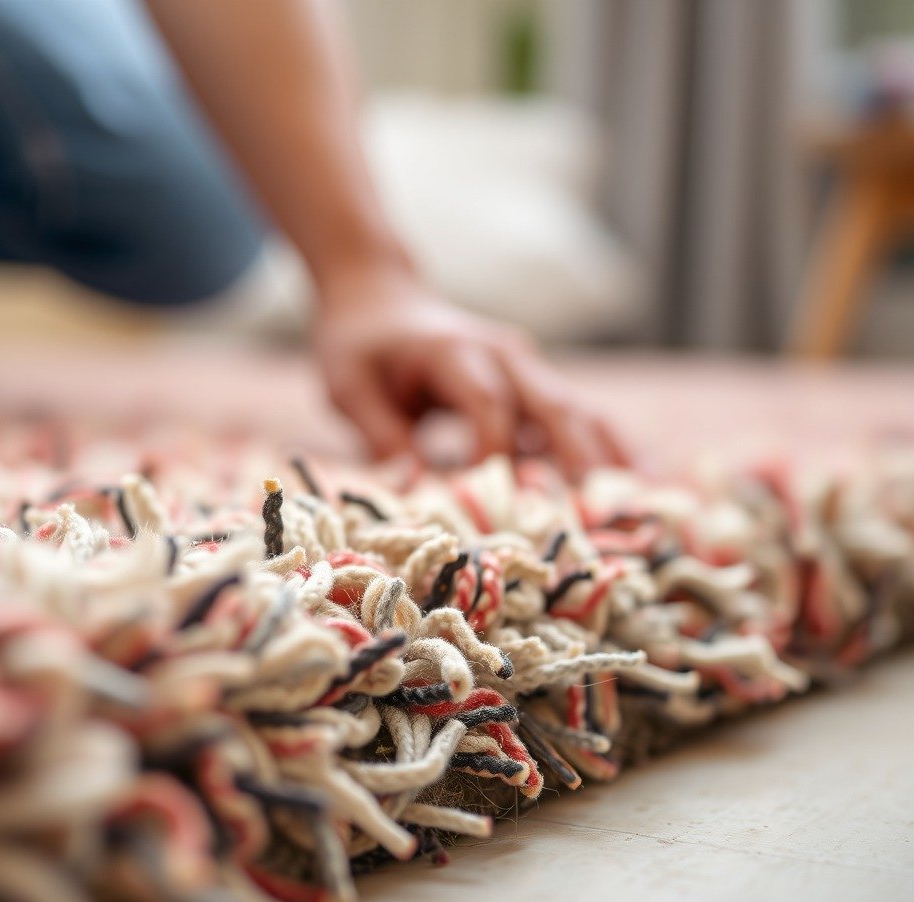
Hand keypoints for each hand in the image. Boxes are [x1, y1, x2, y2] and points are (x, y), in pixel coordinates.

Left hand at [312, 264, 630, 476]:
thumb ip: (377, 434)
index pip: (487, 401)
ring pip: (580, 410)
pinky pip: (579, 416)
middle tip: (602, 511)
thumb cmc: (360, 346)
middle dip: (577, 459)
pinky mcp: (535, 385)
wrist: (381, 296)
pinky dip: (609, 448)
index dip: (492, 450)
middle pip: (552, 404)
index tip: (492, 499)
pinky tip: (643, 483)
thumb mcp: (347, 385)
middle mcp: (502, 354)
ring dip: (611, 454)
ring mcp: (527, 367)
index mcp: (454, 351)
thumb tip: (412, 489)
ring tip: (648, 500)